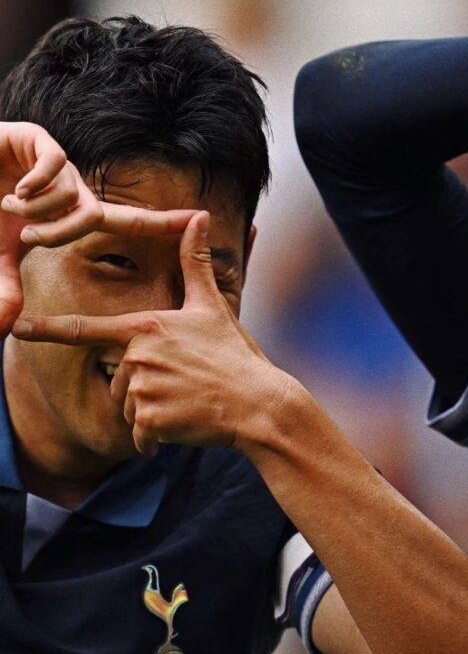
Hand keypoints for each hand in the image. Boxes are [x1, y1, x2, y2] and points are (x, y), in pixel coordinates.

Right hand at [0, 121, 195, 334]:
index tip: (200, 219)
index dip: (161, 221)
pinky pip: (55, 163)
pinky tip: (14, 190)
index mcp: (69, 213)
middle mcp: (69, 187)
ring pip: (73, 193)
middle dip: (60, 232)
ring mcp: (53, 162)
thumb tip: (4, 328)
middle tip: (26, 238)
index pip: (125, 220)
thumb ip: (4, 286)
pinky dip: (36, 184)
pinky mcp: (35, 139)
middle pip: (94, 214)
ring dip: (39, 210)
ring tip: (6, 207)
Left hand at [12, 211, 275, 454]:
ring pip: (128, 408)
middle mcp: (139, 355)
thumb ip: (195, 263)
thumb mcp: (213, 307)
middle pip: (119, 379)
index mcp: (147, 326)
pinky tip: (185, 425)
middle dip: (146, 388)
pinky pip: (140, 435)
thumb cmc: (235, 355)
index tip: (18, 329)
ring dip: (152, 413)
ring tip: (188, 403)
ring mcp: (143, 388)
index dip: (49, 329)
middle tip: (185, 385)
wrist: (258, 403)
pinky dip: (158, 437)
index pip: (87, 329)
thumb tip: (197, 216)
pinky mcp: (151, 420)